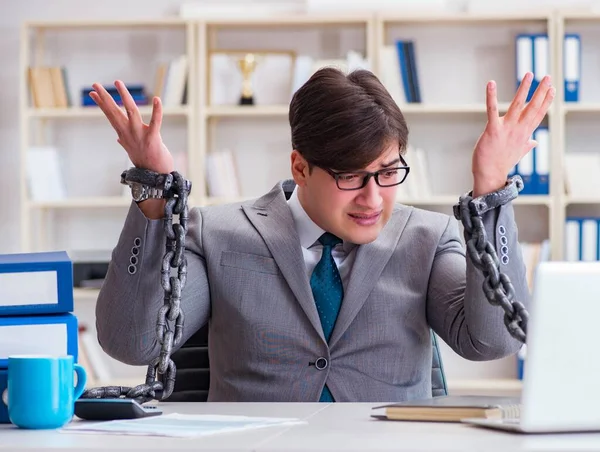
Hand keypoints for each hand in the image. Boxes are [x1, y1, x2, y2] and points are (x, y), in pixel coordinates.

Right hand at [89, 81, 173, 173]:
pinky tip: (157, 99)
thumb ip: (124, 142)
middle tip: (95, 84)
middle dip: (104, 97)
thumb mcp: (132, 150)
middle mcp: (129, 133)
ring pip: (131, 111)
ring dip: (124, 96)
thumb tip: (118, 138)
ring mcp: (140, 135)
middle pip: (114, 112)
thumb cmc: (146, 162)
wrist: (155, 176)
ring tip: (117, 82)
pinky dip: (157, 111)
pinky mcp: (153, 139)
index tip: (92, 93)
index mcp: (123, 134)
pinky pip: (156, 122)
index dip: (101, 104)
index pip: (110, 116)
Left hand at [471, 72, 554, 196]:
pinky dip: (491, 96)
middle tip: (547, 77)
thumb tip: (534, 143)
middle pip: (533, 108)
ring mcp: (506, 129)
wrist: (490, 175)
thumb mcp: (518, 152)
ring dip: (524, 89)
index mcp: (524, 134)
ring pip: (517, 105)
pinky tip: (491, 83)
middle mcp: (518, 130)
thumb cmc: (501, 163)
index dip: (546, 101)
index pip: (538, 114)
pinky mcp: (493, 129)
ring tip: (529, 74)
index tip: (552, 89)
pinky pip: (492, 110)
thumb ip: (526, 145)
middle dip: (541, 92)